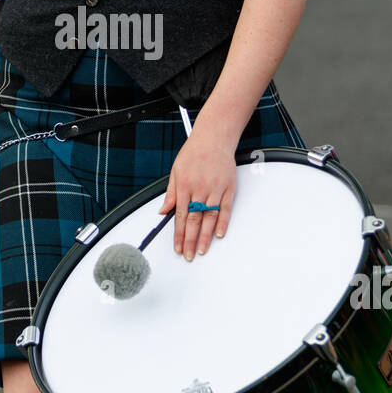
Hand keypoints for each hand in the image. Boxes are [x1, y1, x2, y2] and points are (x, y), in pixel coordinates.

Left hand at [158, 130, 237, 259]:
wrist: (214, 137)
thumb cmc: (194, 152)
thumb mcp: (175, 171)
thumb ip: (170, 193)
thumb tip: (163, 211)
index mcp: (184, 185)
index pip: (179, 216)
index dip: (178, 234)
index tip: (177, 247)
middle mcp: (199, 188)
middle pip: (194, 220)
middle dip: (189, 240)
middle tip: (188, 255)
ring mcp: (215, 188)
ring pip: (209, 217)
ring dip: (205, 236)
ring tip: (201, 250)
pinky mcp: (228, 187)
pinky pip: (225, 208)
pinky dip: (223, 222)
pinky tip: (219, 234)